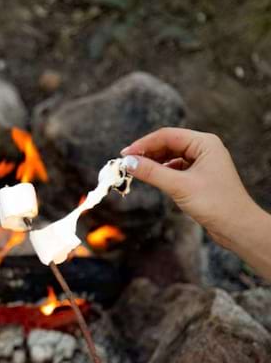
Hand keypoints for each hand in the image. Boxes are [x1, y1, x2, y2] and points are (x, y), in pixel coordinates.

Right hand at [120, 127, 256, 248]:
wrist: (236, 227)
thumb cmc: (215, 203)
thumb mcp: (179, 186)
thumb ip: (152, 172)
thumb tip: (128, 163)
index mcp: (204, 143)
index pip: (167, 135)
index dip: (143, 144)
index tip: (124, 155)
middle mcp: (204, 149)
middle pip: (167, 144)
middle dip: (146, 153)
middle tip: (126, 164)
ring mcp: (202, 162)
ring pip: (170, 156)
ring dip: (152, 163)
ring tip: (135, 171)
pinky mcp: (198, 176)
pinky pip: (174, 168)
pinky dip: (161, 172)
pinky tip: (151, 178)